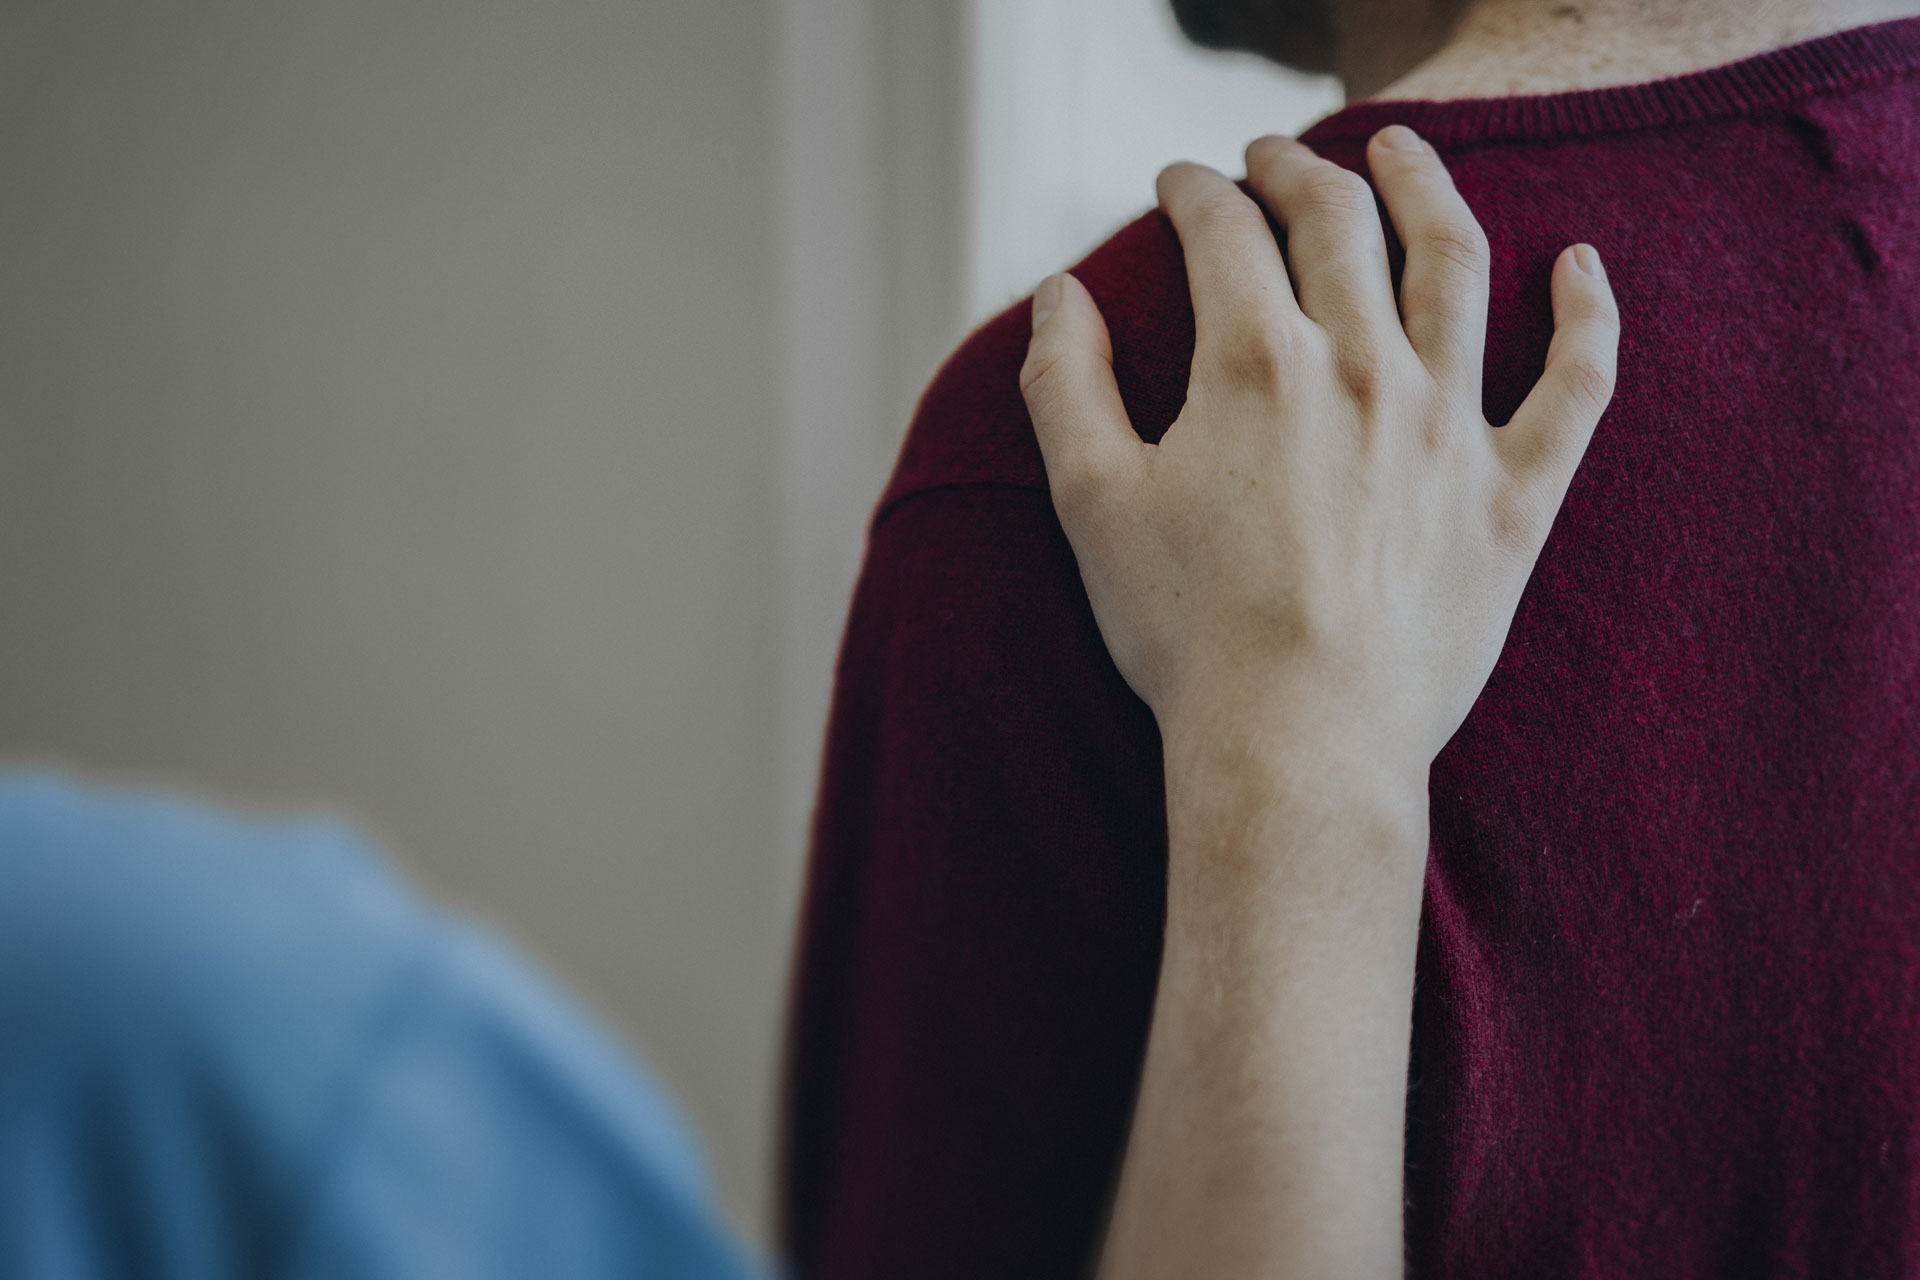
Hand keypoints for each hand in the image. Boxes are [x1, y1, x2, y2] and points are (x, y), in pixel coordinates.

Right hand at [1020, 125, 1617, 786]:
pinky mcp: (1514, 498)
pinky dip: (1588, 316)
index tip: (1180, 185)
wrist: (1298, 746)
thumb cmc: (1185, 633)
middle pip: (1337, 224)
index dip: (1194, 192)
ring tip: (1403, 149)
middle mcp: (1362, 370)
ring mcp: (1450, 429)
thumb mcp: (1090, 501)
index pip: (1224, 232)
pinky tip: (1583, 265)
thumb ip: (1064, 383)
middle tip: (1270, 157)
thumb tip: (1057, 294)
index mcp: (1255, 364)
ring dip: (1426, 188)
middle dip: (1294, 171)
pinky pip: (1575, 387)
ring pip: (1454, 267)